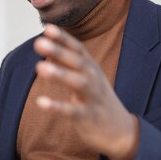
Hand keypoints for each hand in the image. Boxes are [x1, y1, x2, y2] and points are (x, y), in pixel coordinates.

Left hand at [33, 24, 139, 159]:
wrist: (121, 131)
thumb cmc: (97, 98)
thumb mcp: (85, 76)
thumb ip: (65, 61)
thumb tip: (44, 44)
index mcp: (91, 67)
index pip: (77, 48)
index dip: (63, 38)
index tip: (47, 28)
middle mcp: (93, 78)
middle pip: (77, 62)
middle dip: (59, 51)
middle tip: (39, 42)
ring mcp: (93, 97)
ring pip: (77, 83)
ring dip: (59, 74)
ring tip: (39, 67)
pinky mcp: (89, 117)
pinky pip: (72, 111)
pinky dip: (57, 106)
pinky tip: (40, 102)